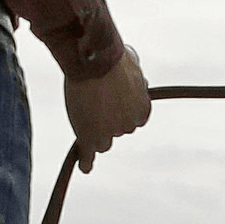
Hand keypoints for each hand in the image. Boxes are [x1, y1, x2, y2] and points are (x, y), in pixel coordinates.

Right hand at [62, 41, 150, 161]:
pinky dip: (86, 161)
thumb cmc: (113, 58)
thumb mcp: (133, 64)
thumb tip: (140, 81)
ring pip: (102, 142)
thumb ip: (136, 78)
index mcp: (142, 110)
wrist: (94, 62)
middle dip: (107, 119)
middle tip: (92, 100)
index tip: (112, 103)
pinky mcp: (89, 138)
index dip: (121, 111)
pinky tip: (85, 165)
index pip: (133, 118)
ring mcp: (109, 134)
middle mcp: (129, 125)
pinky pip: (88, 155)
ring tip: (82, 116)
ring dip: (95, 133)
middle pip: (116, 130)